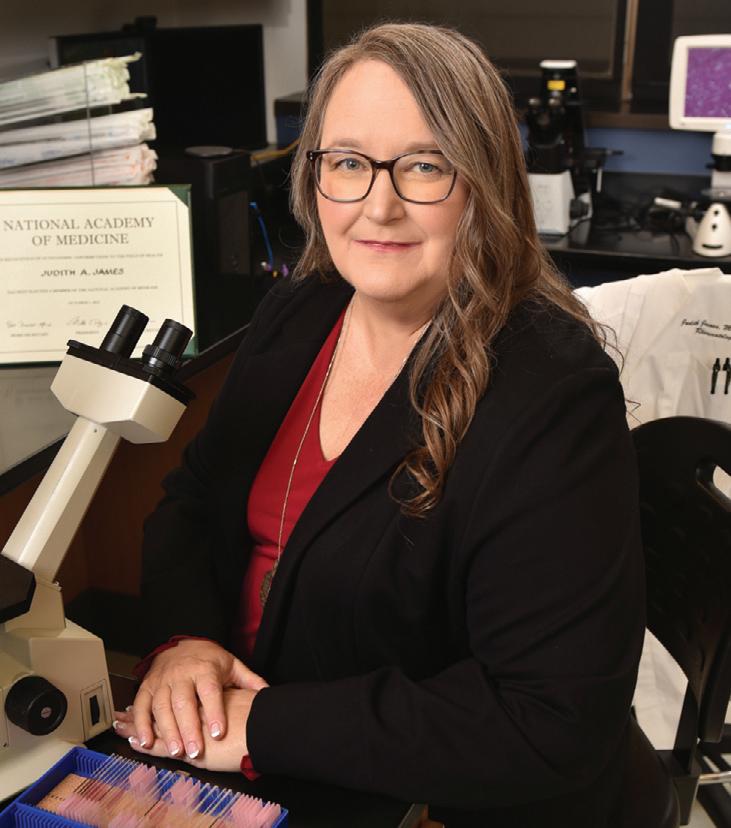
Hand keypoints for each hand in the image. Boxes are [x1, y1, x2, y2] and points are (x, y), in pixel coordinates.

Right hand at [129, 639, 266, 759]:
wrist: (182, 644)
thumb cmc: (209, 660)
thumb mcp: (231, 665)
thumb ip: (248, 680)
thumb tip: (268, 693)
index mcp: (205, 669)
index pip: (210, 691)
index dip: (214, 712)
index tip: (218, 732)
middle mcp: (182, 674)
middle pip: (184, 702)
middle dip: (189, 728)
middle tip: (196, 751)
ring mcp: (162, 681)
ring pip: (162, 707)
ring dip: (167, 730)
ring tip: (176, 751)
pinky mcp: (147, 687)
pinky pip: (141, 706)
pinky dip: (141, 725)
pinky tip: (145, 742)